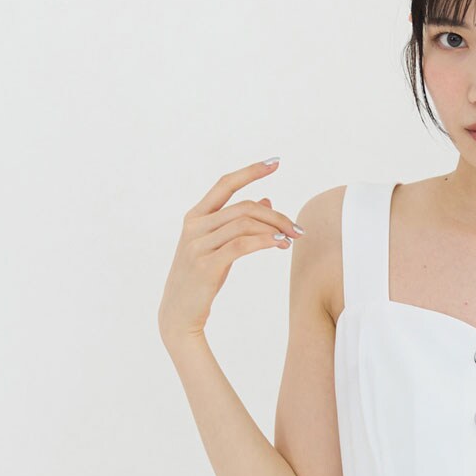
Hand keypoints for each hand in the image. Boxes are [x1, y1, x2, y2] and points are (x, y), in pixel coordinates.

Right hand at [158, 156, 301, 344]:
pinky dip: (264, 241)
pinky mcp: (206, 265)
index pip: (225, 184)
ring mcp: (198, 245)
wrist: (178, 313)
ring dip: (274, 229)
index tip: (276, 162)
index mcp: (195, 216)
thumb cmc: (201, 278)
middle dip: (276, 215)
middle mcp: (195, 226)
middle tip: (297, 229)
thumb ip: (238, 223)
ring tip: (291, 240)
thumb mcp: (219, 246)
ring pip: (244, 224)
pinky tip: (278, 243)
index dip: (251, 171)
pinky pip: (241, 245)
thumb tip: (267, 199)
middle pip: (243, 207)